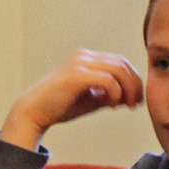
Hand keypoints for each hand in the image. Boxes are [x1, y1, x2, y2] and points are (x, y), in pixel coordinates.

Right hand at [0, 50, 142, 150]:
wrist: (34, 111)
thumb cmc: (59, 106)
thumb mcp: (90, 99)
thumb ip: (107, 94)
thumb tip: (127, 96)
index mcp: (87, 59)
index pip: (120, 62)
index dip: (133, 80)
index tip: (135, 100)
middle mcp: (84, 57)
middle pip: (122, 63)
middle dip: (134, 84)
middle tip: (135, 104)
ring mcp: (80, 64)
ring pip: (118, 69)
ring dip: (128, 88)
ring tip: (127, 105)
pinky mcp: (77, 75)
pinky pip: (108, 79)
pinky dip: (116, 92)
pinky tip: (113, 104)